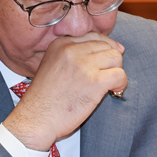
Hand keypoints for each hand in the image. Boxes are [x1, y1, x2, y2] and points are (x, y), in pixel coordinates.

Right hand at [3, 33, 125, 150]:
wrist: (36, 119)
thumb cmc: (45, 100)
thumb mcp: (52, 66)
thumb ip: (73, 56)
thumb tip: (111, 49)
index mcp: (60, 45)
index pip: (93, 36)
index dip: (106, 47)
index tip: (109, 60)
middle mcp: (71, 50)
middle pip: (106, 46)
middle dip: (110, 62)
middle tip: (105, 77)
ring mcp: (83, 65)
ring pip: (115, 58)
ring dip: (116, 72)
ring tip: (109, 85)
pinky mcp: (94, 81)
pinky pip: (120, 75)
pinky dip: (121, 84)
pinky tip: (113, 91)